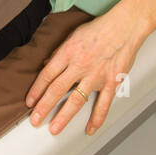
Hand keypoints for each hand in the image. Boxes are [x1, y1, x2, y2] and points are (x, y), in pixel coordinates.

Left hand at [25, 0, 150, 135]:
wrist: (125, 26)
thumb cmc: (100, 29)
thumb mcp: (73, 35)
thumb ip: (60, 52)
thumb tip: (47, 65)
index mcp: (68, 52)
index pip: (47, 75)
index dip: (36, 90)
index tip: (30, 102)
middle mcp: (80, 65)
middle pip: (57, 89)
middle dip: (44, 107)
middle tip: (35, 120)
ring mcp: (96, 75)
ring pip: (76, 100)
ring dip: (64, 116)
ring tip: (54, 129)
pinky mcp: (111, 82)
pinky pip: (103, 104)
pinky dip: (96, 119)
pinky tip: (90, 129)